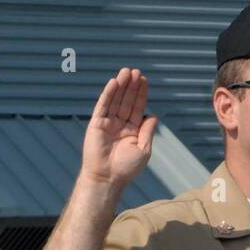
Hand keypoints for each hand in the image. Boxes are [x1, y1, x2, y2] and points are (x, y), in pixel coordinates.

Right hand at [82, 68, 158, 187]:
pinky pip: (103, 106)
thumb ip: (147, 131)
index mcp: (132, 130)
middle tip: (136, 71)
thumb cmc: (126, 168)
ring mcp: (107, 123)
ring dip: (121, 86)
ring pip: (115, 100)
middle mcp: (119, 124)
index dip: (141, 94)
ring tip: (127, 72)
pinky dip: (108, 94)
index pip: (137, 107)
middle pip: (126, 100)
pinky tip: (114, 83)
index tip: (144, 80)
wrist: (108, 178)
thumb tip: (153, 114)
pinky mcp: (96, 123)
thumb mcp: (143, 149)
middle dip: (131, 86)